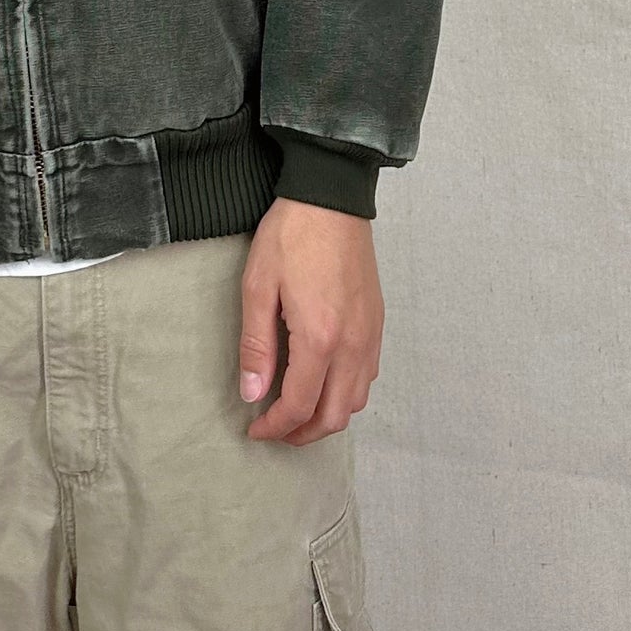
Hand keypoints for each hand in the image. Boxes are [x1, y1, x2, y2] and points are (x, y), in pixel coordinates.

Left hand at [239, 196, 382, 445]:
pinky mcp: (377, 323)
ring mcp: (370, 335)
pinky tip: (321, 381)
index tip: (254, 430)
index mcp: (320, 338)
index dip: (275, 427)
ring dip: (326, 416)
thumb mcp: (258, 286)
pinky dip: (345, 393)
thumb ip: (256, 345)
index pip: (299, 406)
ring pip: (356, 401)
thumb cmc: (291, 235)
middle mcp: (353, 344)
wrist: (331, 197)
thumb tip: (252, 393)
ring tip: (295, 411)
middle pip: (334, 415)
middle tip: (274, 430)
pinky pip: (367, 376)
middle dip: (303, 434)